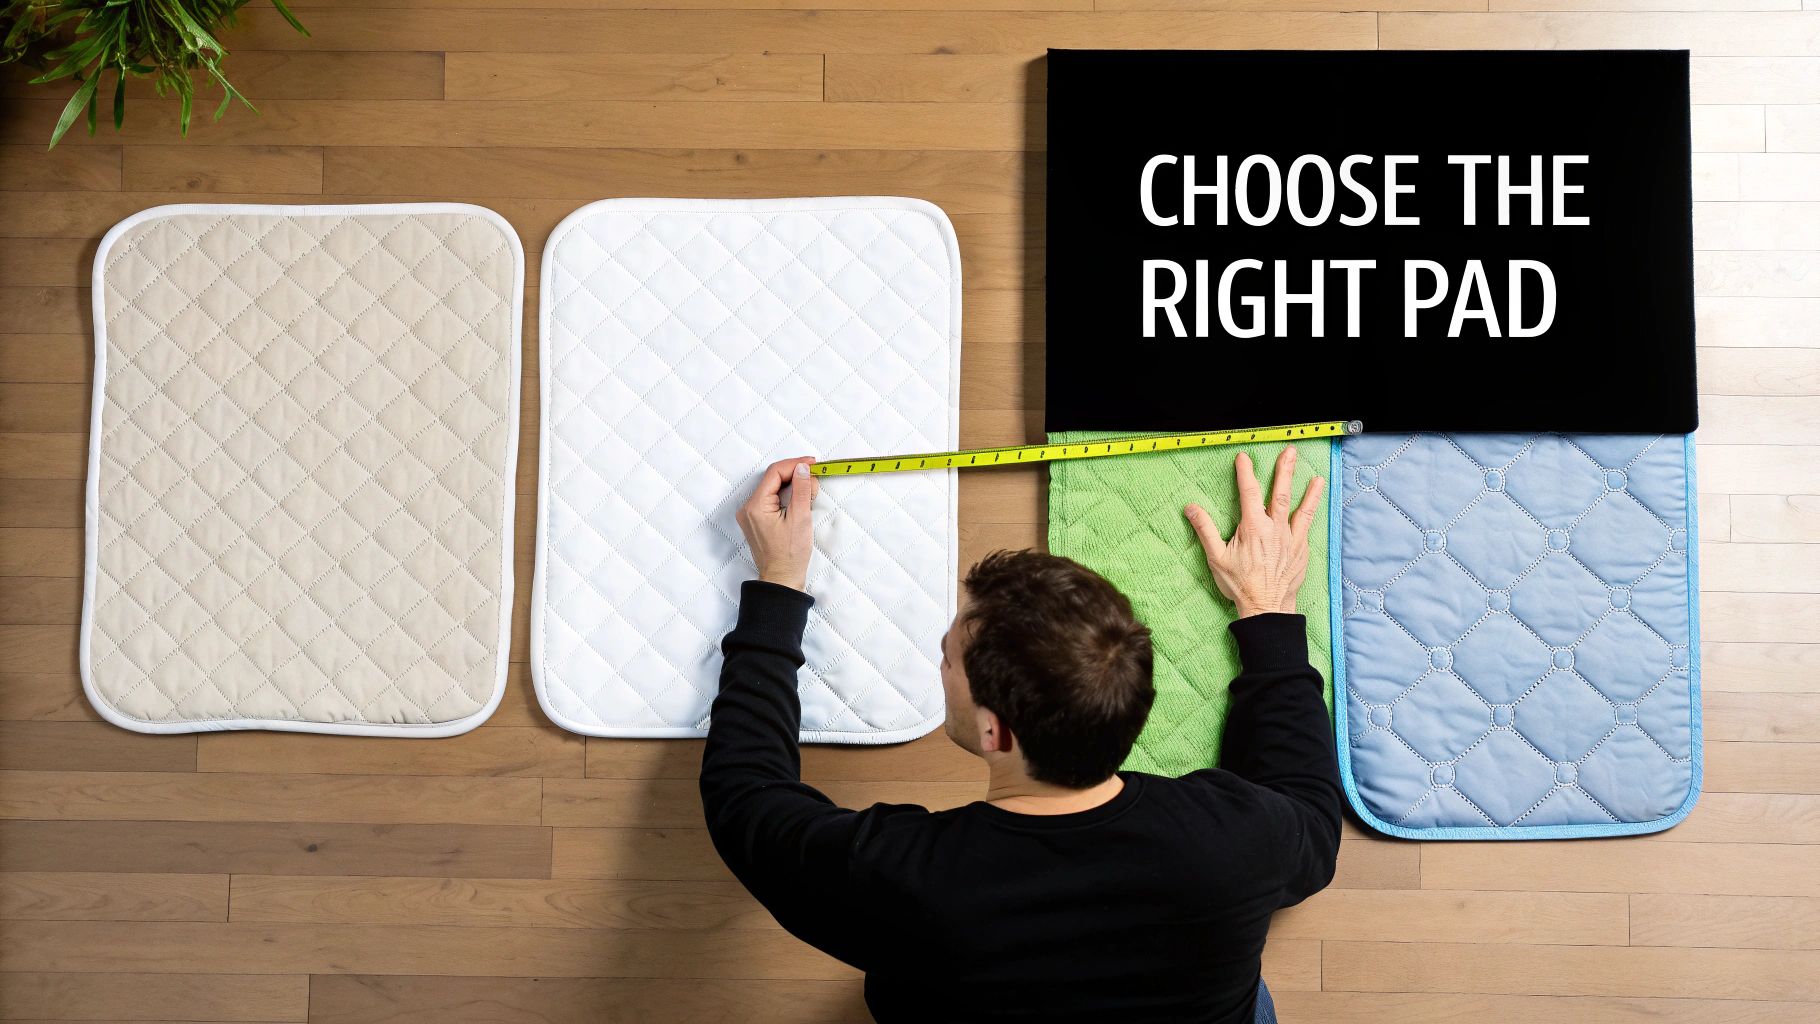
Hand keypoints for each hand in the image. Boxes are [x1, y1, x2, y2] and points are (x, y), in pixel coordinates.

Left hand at [736, 457, 817, 590]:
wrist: (781, 578)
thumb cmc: (790, 554)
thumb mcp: (800, 519)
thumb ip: (802, 490)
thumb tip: (803, 469)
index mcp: (755, 506)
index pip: (774, 472)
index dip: (795, 464)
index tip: (813, 464)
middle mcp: (748, 508)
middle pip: (772, 479)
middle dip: (795, 475)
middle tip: (815, 478)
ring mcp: (750, 514)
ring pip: (772, 488)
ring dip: (792, 485)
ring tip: (810, 490)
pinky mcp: (756, 520)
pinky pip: (770, 499)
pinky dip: (786, 495)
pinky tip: (800, 499)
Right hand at [1184, 447, 1324, 618]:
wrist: (1267, 607)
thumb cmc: (1240, 584)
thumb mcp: (1217, 557)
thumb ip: (1205, 530)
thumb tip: (1191, 508)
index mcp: (1253, 528)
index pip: (1248, 493)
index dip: (1245, 473)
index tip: (1243, 458)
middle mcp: (1275, 529)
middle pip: (1280, 493)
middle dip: (1284, 470)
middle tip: (1289, 452)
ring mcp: (1291, 539)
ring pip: (1300, 508)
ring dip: (1308, 491)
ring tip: (1317, 477)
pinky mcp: (1301, 550)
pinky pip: (1308, 526)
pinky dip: (1311, 513)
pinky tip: (1314, 505)